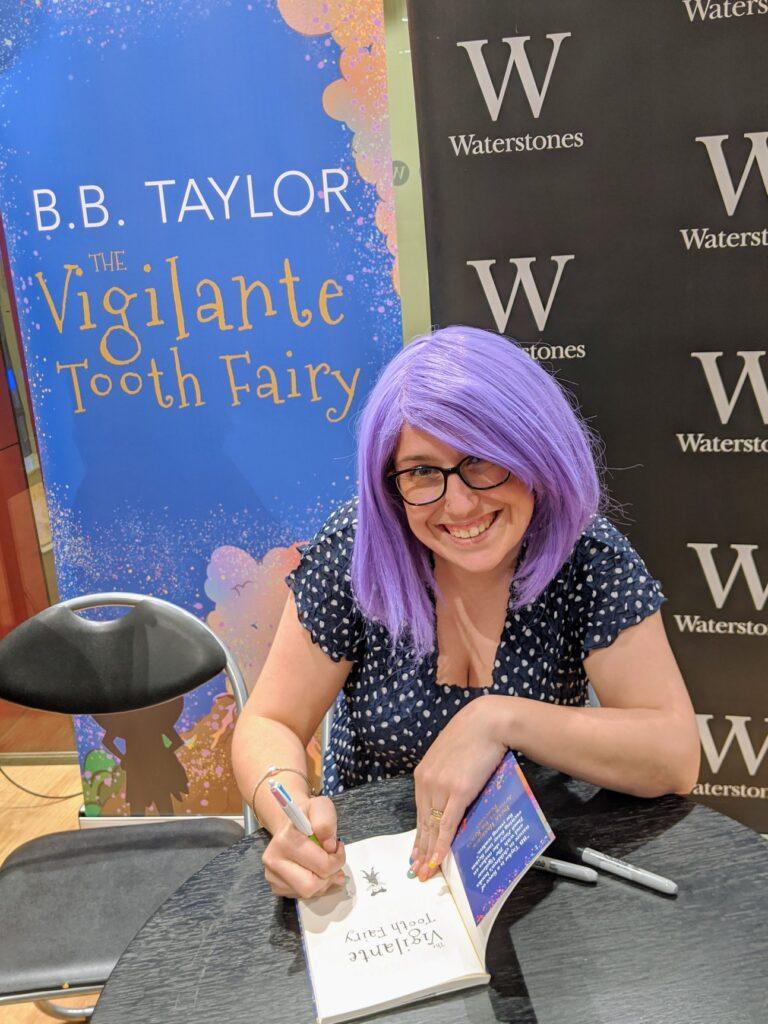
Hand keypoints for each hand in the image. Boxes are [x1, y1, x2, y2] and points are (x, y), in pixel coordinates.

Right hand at [261, 795, 346, 898]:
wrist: (291, 825)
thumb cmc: (308, 817)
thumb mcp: (320, 807)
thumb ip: (326, 821)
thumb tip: (329, 846)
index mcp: (285, 839)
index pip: (321, 864)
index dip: (337, 858)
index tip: (336, 847)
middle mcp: (273, 859)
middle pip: (312, 885)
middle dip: (330, 875)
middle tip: (334, 862)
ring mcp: (272, 876)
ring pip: (308, 893)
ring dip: (324, 882)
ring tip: (325, 867)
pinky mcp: (276, 887)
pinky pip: (303, 897)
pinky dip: (316, 888)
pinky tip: (315, 872)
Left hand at [411, 695, 509, 881]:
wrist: (487, 722)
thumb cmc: (473, 736)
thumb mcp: (451, 756)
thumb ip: (447, 776)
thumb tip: (451, 796)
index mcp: (423, 773)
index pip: (419, 811)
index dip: (419, 834)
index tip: (416, 852)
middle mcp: (427, 782)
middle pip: (422, 823)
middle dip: (420, 850)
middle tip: (416, 871)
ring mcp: (440, 788)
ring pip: (432, 828)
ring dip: (429, 853)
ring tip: (425, 873)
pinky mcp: (457, 792)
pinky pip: (446, 825)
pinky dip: (441, 846)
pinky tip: (437, 860)